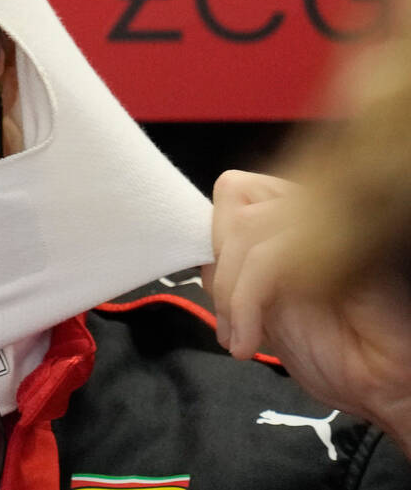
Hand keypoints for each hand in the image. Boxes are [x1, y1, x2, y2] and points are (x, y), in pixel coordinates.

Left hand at [203, 169, 410, 455]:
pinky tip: (251, 342)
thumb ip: (234, 264)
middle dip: (221, 264)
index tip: (219, 291)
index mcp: (300, 218)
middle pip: (238, 197)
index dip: (216, 238)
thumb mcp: (260, 301)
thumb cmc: (329, 351)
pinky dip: (246, 303)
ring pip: (249, 228)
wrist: (380, 391)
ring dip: (231, 293)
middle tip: (229, 319)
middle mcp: (319, 213)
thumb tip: (200, 247)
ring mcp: (338, 228)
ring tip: (239, 339)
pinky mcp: (350, 254)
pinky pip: (272, 257)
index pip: (236, 190)